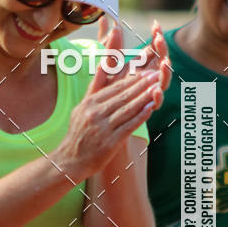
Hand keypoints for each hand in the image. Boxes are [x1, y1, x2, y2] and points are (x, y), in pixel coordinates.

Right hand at [54, 24, 160, 182]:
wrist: (70, 161)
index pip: (115, 88)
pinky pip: (129, 126)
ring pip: (128, 109)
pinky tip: (151, 107)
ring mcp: (103, 129)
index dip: (133, 79)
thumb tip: (103, 66)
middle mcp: (95, 114)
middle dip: (142, 84)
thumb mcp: (81, 108)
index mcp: (89, 103)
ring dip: (145, 97)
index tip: (146, 71)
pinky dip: (141, 116)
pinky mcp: (110, 143)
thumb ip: (94, 88)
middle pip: (123, 96)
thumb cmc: (78, 134)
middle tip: (156, 75)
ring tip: (157, 88)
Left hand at [97, 15, 171, 109]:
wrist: (100, 116)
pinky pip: (156, 102)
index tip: (155, 25)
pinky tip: (156, 89)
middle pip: (161, 61)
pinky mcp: (145, 108)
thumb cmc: (103, 90)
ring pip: (162, 81)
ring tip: (165, 63)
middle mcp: (147, 78)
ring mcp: (148, 92)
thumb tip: (105, 19)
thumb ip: (108, 45)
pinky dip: (157, 96)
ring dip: (165, 72)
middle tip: (159, 39)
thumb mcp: (105, 65)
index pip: (153, 49)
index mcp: (140, 66)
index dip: (156, 37)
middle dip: (162, 50)